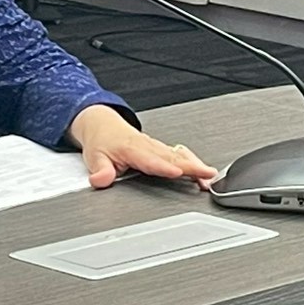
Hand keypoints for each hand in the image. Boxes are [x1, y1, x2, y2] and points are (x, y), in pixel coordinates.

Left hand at [67, 105, 218, 189]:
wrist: (103, 125)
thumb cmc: (102, 141)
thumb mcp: (94, 157)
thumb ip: (100, 170)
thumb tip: (100, 179)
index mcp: (132, 148)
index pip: (150, 160)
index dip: (164, 167)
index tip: (177, 173)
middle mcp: (148, 146)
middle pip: (172, 157)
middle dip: (190, 166)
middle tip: (206, 176)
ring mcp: (156, 147)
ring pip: (179, 155)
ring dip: (195, 165)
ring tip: (209, 176)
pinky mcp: (161, 149)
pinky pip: (180, 154)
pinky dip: (194, 162)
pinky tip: (204, 172)